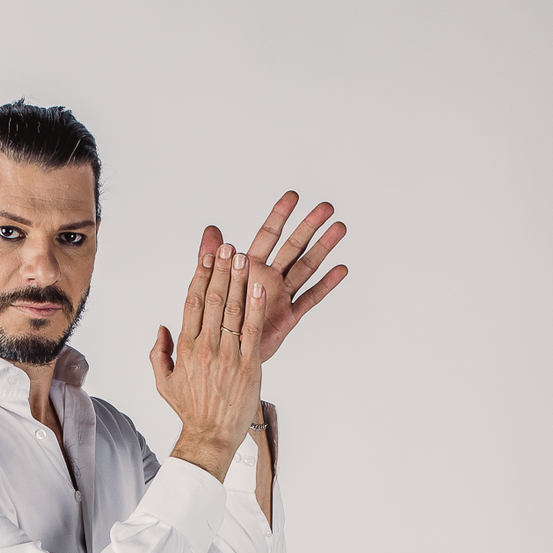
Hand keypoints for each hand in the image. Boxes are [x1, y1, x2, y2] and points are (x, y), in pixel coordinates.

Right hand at [150, 243, 265, 481]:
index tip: (207, 257)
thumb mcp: (164, 382)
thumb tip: (161, 328)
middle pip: (215, 299)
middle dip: (222, 270)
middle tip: (228, 247)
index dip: (201, 276)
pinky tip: (259, 287)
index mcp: (185, 348)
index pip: (193, 303)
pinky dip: (257, 307)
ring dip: (240, 280)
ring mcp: (228, 356)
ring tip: (244, 257)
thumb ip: (159, 353)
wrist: (210, 436)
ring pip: (234, 310)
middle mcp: (206, 348)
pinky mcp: (249, 366)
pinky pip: (253, 330)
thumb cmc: (190, 410)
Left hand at [199, 193, 346, 361]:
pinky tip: (341, 269)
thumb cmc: (217, 322)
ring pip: (306, 268)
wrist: (223, 356)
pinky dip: (325, 285)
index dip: (280, 215)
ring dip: (323, 248)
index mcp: (250, 269)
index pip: (267, 235)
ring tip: (339, 228)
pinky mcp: (288, 318)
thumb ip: (213, 260)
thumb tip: (211, 230)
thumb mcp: (211, 287)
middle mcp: (268, 279)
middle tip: (326, 207)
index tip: (293, 196)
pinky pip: (309, 299)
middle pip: (292, 247)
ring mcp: (281, 297)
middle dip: (309, 226)